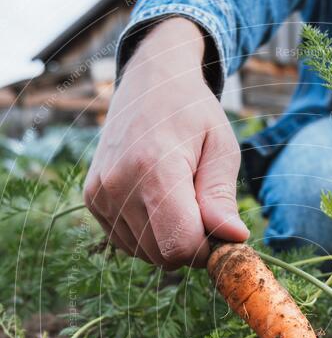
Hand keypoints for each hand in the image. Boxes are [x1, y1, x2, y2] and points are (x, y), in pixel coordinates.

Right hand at [84, 17, 248, 267]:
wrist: (149, 82)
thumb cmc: (193, 113)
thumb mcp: (221, 147)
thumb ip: (222, 197)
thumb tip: (233, 238)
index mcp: (154, 167)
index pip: (181, 244)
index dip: (208, 250)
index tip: (223, 232)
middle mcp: (119, 184)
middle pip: (164, 255)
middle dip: (192, 247)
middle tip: (205, 214)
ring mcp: (100, 193)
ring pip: (145, 253)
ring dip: (170, 241)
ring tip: (181, 202)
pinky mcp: (92, 199)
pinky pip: (127, 242)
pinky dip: (149, 235)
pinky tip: (159, 204)